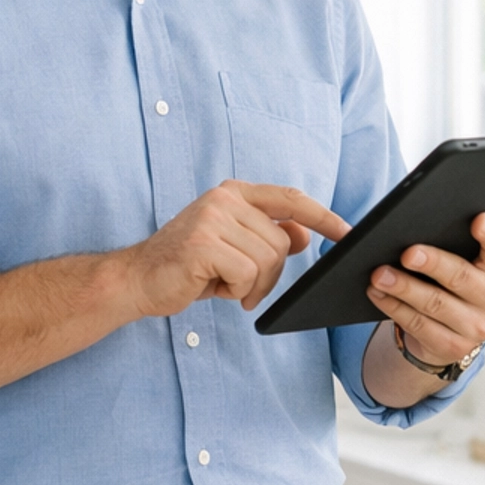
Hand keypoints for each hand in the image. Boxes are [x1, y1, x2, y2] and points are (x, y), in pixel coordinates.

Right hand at [124, 181, 349, 318]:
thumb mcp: (232, 246)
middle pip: (281, 242)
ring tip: (223, 285)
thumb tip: (303, 234)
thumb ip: (265, 234)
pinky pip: (246, 275)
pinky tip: (212, 288)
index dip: (324, 216)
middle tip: (241, 286)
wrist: (137, 279)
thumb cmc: (186, 265)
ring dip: (250, 285)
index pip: (290, 199)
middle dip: (269, 275)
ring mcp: (212, 219)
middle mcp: (223, 199)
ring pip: (267, 260)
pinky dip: (236, 291)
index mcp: (232, 193)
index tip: (348, 232)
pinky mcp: (203, 244)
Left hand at [366, 212, 484, 365]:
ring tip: (379, 275)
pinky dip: (395, 307)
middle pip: (462, 276)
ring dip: (404, 288)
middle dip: (433, 263)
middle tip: (407, 253)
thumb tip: (365, 223)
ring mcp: (478, 326)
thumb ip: (439, 233)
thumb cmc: (452, 278)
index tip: (478, 220)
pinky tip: (378, 294)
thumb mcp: (457, 256)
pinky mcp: (455, 347)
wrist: (453, 329)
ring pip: (436, 303)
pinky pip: (419, 325)